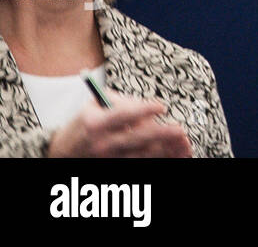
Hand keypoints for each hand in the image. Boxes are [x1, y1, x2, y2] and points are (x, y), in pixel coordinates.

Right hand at [47, 92, 192, 157]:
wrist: (62, 151)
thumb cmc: (86, 122)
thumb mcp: (95, 105)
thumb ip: (122, 102)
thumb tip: (149, 108)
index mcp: (96, 124)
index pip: (122, 116)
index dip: (144, 111)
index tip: (161, 107)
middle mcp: (102, 143)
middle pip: (137, 139)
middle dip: (161, 134)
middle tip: (179, 130)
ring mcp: (109, 158)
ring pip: (143, 155)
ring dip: (166, 149)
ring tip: (184, 142)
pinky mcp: (115, 166)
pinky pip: (142, 162)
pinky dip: (161, 157)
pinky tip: (177, 153)